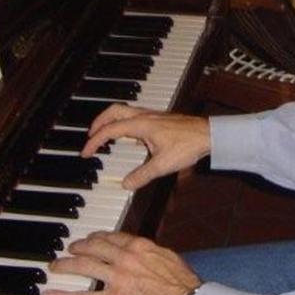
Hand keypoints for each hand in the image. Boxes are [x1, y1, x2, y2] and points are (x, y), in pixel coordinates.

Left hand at [44, 231, 200, 294]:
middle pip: (93, 248)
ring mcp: (117, 278)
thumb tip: (143, 251)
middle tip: (70, 249)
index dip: (97, 237)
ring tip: (56, 265)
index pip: (111, 237)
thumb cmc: (184, 282)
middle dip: (78, 247)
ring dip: (66, 265)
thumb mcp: (168, 256)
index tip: (90, 239)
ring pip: (84, 266)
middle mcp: (125, 257)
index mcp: (139, 245)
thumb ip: (150, 252)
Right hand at [83, 104, 209, 189]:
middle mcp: (144, 116)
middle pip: (113, 111)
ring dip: (110, 120)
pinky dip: (122, 122)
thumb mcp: (163, 165)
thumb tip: (126, 184)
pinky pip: (133, 115)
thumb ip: (142, 175)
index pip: (110, 130)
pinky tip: (127, 136)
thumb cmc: (188, 144)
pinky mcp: (158, 118)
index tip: (86, 152)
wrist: (208, 134)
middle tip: (90, 137)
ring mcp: (151, 115)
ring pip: (123, 110)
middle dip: (98, 122)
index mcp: (141, 124)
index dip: (95, 141)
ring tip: (103, 134)